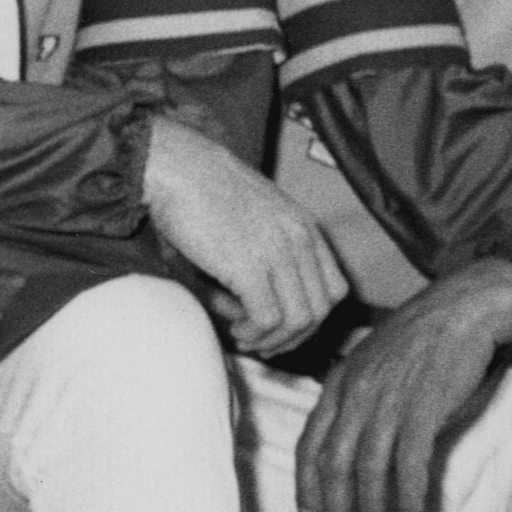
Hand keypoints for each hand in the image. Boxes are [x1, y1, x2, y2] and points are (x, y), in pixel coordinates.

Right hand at [140, 117, 349, 355]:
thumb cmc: (200, 191)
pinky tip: (235, 328)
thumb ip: (262, 254)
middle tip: (263, 344)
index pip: (334, 289)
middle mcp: (299, 240)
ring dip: (273, 339)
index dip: (311, 318)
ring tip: (245, 336)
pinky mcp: (250, 267)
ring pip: (300, 320)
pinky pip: (269, 319)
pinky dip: (255, 333)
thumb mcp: (250, 218)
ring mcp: (278, 253)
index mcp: (304, 227)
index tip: (283, 329)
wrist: (177, 167)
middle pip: (320, 309)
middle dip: (293, 338)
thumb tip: (248, 304)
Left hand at [295, 259, 511, 511]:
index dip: (307, 489)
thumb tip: (352, 450)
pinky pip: (410, 460)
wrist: (465, 307)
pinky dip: (407, 495)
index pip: (309, 446)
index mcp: (338, 385)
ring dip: (371, 510)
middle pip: (334, 464)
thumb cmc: (421, 341)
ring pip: (369, 468)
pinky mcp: (425, 404)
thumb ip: (357, 404)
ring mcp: (389, 399)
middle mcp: (356, 395)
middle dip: (334, 510)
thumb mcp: (373, 366)